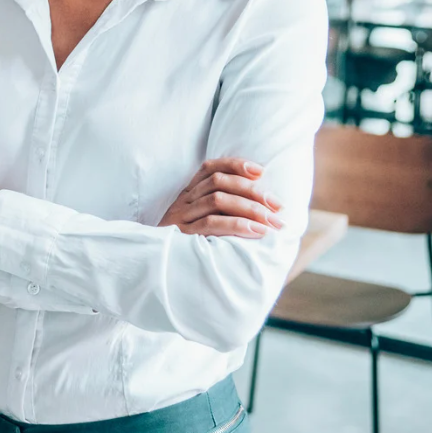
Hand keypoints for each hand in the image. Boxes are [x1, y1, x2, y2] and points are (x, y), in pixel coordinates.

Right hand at [159, 158, 283, 238]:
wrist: (153, 267)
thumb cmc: (187, 246)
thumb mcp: (200, 223)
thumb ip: (221, 212)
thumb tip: (262, 207)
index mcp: (188, 194)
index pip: (210, 168)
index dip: (235, 165)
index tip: (260, 171)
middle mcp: (183, 201)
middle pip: (218, 182)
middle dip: (253, 191)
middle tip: (278, 206)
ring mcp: (181, 217)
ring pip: (217, 200)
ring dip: (251, 209)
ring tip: (273, 222)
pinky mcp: (182, 236)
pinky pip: (212, 224)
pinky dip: (238, 225)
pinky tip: (257, 231)